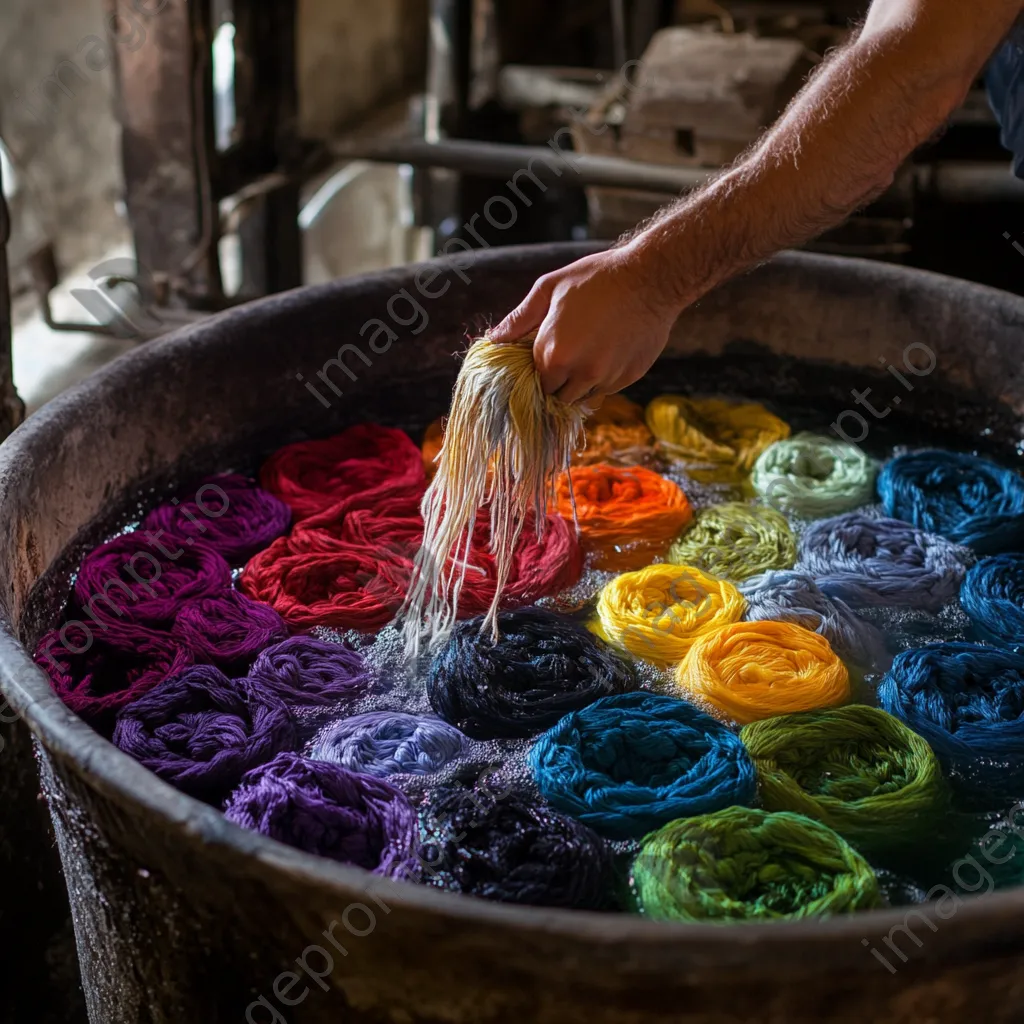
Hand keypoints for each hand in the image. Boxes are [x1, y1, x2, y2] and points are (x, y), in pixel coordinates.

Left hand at [488, 245, 683, 404]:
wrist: (652, 278)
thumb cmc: (597, 278)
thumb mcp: (550, 289)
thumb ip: (520, 319)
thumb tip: (495, 339)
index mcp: (554, 354)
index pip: (534, 382)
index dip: (537, 371)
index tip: (543, 357)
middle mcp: (580, 374)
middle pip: (557, 396)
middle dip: (556, 381)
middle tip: (565, 354)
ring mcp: (607, 379)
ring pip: (582, 397)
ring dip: (579, 383)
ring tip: (587, 350)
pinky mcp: (629, 378)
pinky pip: (606, 390)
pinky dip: (602, 379)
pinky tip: (607, 351)